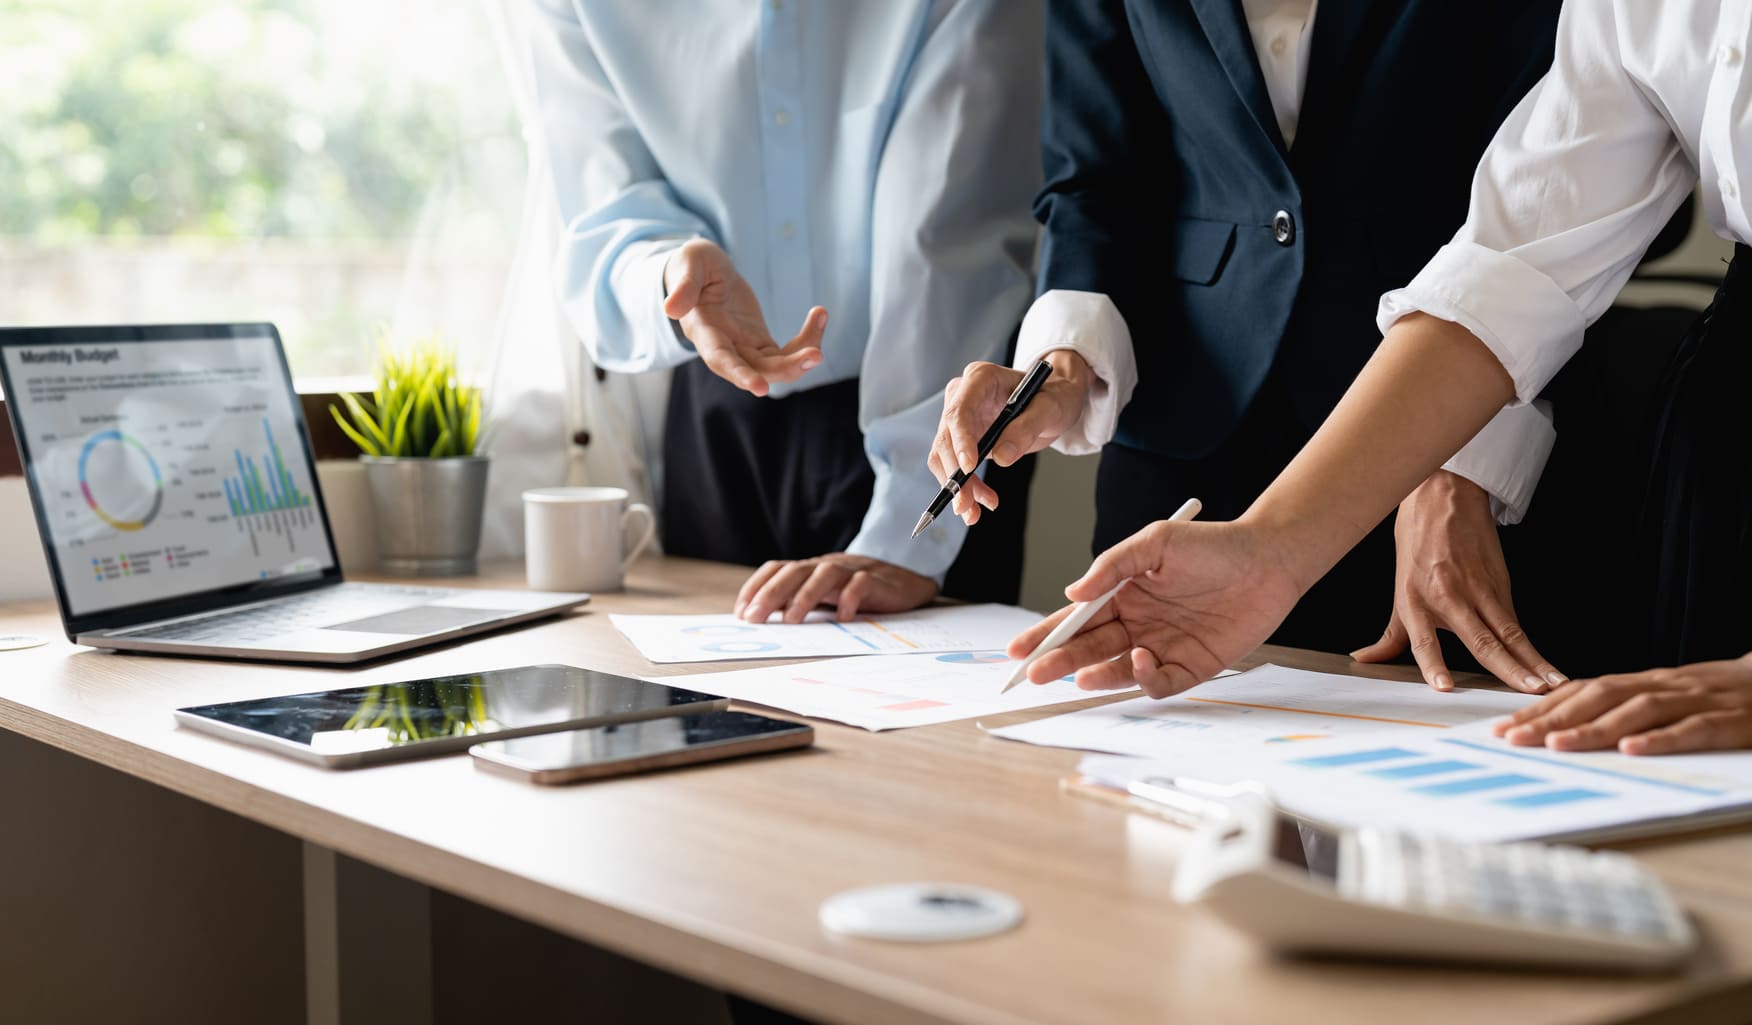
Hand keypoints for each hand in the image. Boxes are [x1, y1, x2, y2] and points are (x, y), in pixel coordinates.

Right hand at [664, 239, 825, 395]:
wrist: (703, 272)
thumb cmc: (692, 266)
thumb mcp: (688, 264)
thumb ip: (683, 286)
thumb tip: (670, 308)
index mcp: (704, 331)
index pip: (720, 359)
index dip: (739, 374)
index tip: (760, 388)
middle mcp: (724, 347)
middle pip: (756, 370)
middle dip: (786, 369)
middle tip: (816, 355)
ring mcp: (744, 348)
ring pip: (775, 367)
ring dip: (801, 357)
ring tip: (820, 325)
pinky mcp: (760, 343)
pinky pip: (787, 352)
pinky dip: (806, 339)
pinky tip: (819, 315)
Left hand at [734, 553, 939, 623]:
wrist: (906, 584)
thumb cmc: (857, 594)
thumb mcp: (824, 597)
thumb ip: (797, 602)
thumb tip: (761, 620)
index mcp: (811, 569)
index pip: (777, 569)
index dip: (756, 587)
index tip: (741, 612)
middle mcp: (827, 566)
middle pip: (795, 571)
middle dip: (770, 594)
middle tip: (755, 619)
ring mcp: (852, 570)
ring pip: (825, 574)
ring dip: (804, 596)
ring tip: (792, 620)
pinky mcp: (877, 580)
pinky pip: (861, 583)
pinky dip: (850, 598)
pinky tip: (843, 618)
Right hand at [926, 350, 1091, 525]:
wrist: (1053, 401)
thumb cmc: (1054, 395)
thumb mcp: (1051, 408)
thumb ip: (1027, 428)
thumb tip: (1002, 457)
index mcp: (980, 379)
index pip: (960, 411)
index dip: (960, 440)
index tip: (969, 468)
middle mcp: (962, 396)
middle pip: (946, 438)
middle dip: (955, 474)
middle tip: (966, 503)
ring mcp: (960, 419)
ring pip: (944, 457)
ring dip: (957, 487)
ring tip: (974, 511)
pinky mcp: (962, 439)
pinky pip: (954, 466)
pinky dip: (963, 488)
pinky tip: (978, 502)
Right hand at [1005, 519, 1304, 697]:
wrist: (1269, 560)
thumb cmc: (1213, 545)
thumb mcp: (1155, 542)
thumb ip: (1111, 565)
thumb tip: (1071, 594)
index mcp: (1122, 594)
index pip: (1075, 619)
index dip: (1045, 635)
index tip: (1019, 650)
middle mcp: (1138, 624)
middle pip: (1089, 648)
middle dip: (1060, 661)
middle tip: (1037, 673)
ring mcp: (1163, 646)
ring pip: (1117, 670)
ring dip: (1096, 675)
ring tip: (1080, 676)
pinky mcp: (1193, 666)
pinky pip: (1159, 682)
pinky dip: (1143, 679)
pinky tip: (1139, 661)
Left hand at [1352, 470, 1561, 694]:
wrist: (1444, 496)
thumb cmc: (1418, 541)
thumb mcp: (1398, 588)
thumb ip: (1390, 634)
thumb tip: (1365, 659)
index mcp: (1416, 602)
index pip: (1423, 640)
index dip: (1433, 664)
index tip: (1445, 687)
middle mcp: (1449, 598)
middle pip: (1481, 640)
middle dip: (1508, 670)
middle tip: (1528, 693)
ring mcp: (1478, 590)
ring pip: (1509, 632)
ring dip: (1532, 661)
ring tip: (1549, 684)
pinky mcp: (1500, 582)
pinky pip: (1515, 620)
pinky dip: (1531, 645)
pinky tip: (1545, 665)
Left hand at [1493, 656, 1751, 754]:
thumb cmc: (1716, 697)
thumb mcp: (1665, 699)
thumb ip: (1623, 710)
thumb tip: (1565, 728)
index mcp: (1642, 683)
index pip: (1581, 692)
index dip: (1541, 708)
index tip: (1503, 728)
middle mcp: (1661, 686)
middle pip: (1598, 697)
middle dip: (1551, 718)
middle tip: (1513, 739)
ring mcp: (1694, 700)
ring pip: (1636, 710)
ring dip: (1593, 727)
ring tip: (1556, 745)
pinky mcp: (1726, 721)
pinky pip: (1689, 729)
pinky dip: (1659, 739)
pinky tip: (1631, 750)